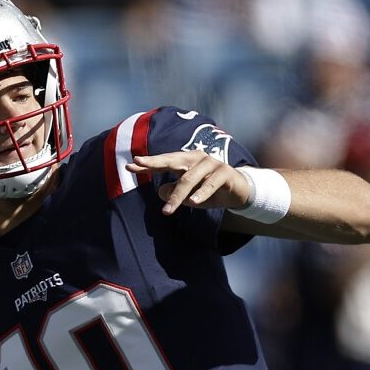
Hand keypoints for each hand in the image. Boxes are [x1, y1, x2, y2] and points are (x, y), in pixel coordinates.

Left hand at [126, 151, 251, 214]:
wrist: (240, 192)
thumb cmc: (210, 191)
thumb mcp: (189, 195)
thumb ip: (174, 192)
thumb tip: (160, 191)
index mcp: (186, 161)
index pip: (164, 162)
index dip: (148, 164)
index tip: (130, 166)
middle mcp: (197, 158)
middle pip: (173, 160)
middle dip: (155, 162)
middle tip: (139, 164)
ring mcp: (211, 163)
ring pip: (189, 178)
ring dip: (178, 196)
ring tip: (167, 211)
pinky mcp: (225, 173)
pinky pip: (210, 184)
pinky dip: (201, 193)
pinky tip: (193, 202)